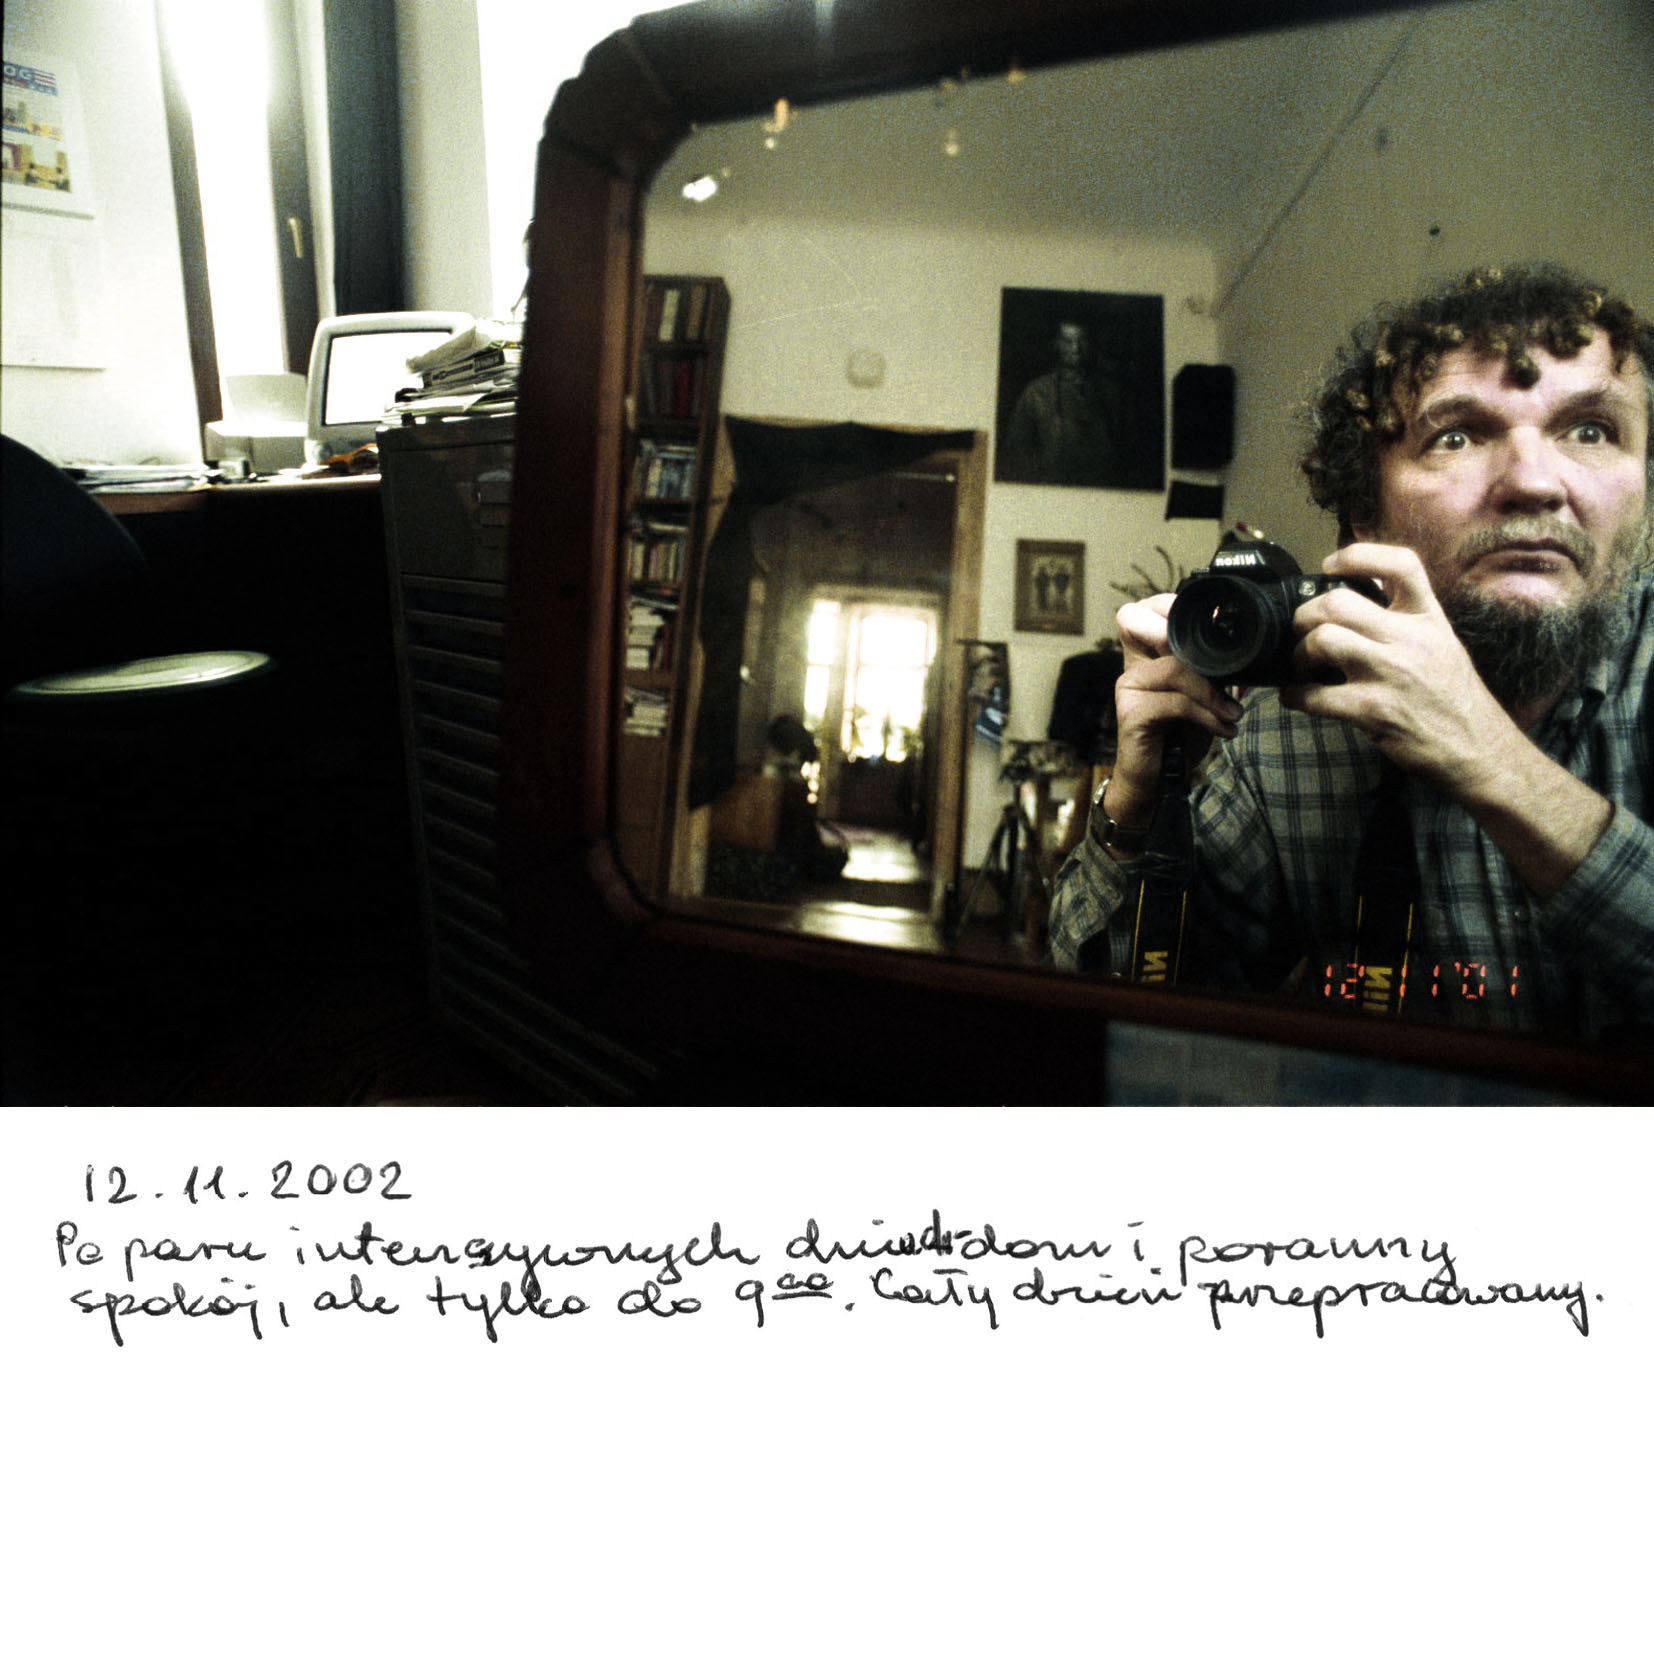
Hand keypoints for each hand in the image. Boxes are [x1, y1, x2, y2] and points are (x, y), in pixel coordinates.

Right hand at [1108, 592, 1245, 824]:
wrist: (1157, 780)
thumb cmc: (1180, 733)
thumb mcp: (1202, 691)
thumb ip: (1210, 664)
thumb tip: (1237, 637)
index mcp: (1145, 653)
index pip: (1141, 610)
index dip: (1166, 606)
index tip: (1207, 626)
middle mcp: (1132, 665)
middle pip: (1140, 622)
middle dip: (1186, 642)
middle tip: (1222, 669)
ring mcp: (1128, 687)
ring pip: (1175, 669)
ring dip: (1212, 694)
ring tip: (1232, 715)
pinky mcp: (1131, 712)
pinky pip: (1175, 702)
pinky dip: (1206, 715)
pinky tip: (1221, 729)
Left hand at [1280, 543, 1519, 794]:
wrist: (1479, 749)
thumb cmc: (1455, 700)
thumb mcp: (1442, 645)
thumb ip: (1407, 622)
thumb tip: (1355, 606)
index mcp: (1429, 619)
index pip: (1400, 564)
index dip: (1357, 555)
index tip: (1329, 565)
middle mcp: (1410, 639)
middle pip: (1338, 602)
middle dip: (1306, 615)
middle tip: (1301, 630)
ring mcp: (1390, 673)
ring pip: (1322, 640)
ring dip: (1299, 653)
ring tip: (1301, 665)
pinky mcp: (1373, 709)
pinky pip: (1315, 695)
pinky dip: (1295, 696)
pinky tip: (1298, 698)